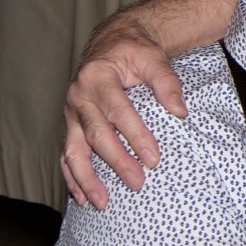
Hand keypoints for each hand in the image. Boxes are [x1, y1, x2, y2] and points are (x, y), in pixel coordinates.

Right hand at [60, 17, 185, 207]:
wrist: (111, 42)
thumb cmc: (134, 50)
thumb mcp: (152, 57)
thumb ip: (166, 81)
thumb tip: (179, 111)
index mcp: (97, 77)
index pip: (118, 112)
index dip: (135, 136)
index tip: (153, 159)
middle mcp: (78, 96)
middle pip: (95, 134)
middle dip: (116, 161)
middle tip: (137, 183)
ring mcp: (70, 113)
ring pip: (73, 150)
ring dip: (86, 179)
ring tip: (101, 203)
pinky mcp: (69, 125)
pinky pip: (66, 154)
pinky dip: (72, 177)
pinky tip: (81, 197)